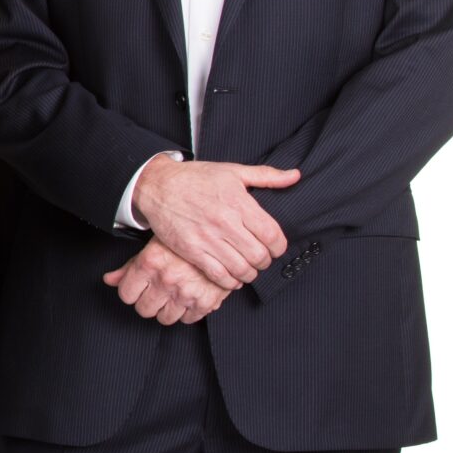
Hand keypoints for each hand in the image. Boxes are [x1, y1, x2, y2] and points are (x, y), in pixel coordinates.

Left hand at [104, 239, 230, 324]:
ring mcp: (186, 292)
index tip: (137, 289)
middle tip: (156, 293)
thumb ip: (129, 266)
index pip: (126, 295)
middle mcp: (166, 280)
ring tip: (172, 296)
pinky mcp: (205, 301)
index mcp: (149, 264)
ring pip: (165, 318)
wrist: (221, 237)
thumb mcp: (153, 246)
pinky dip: (187, 312)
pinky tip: (188, 299)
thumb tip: (109, 280)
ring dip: (167, 310)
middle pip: (144, 310)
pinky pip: (188, 319)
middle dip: (148, 303)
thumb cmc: (185, 239)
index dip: (131, 292)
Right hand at [131, 157, 298, 288]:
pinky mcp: (192, 251)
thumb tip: (295, 176)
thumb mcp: (232, 171)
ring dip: (250, 273)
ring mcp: (207, 239)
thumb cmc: (195, 178)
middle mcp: (225, 223)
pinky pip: (219, 275)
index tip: (276, 247)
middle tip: (262, 258)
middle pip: (259, 256)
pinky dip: (230, 282)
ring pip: (241, 269)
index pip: (272, 236)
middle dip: (265, 261)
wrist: (158, 185)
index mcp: (238, 203)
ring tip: (248, 268)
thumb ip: (266, 176)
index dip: (279, 246)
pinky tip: (232, 277)